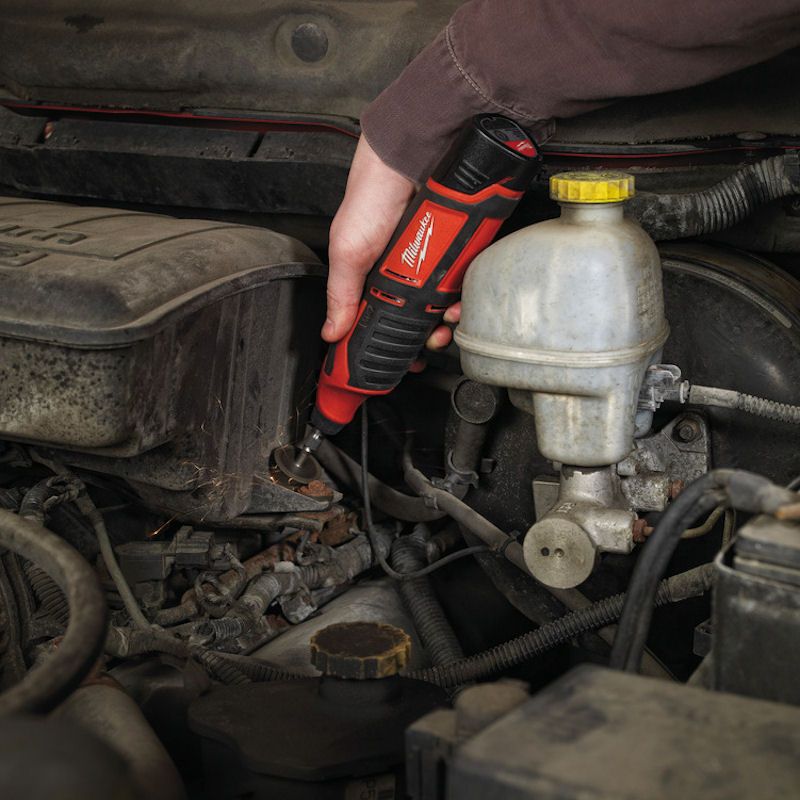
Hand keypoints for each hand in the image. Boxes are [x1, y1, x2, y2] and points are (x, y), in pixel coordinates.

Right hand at [324, 135, 458, 351]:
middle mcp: (407, 270)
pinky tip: (462, 298)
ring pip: (447, 302)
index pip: (386, 318)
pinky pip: (467, 278)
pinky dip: (467, 293)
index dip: (395, 343)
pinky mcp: (458, 247)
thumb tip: (331, 331)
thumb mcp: (347, 251)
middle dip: (429, 335)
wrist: (410, 156)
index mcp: (377, 276)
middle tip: (431, 343)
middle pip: (422, 316)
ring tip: (447, 320)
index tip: (403, 363)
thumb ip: (341, 294)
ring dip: (450, 318)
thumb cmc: (371, 195)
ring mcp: (435, 260)